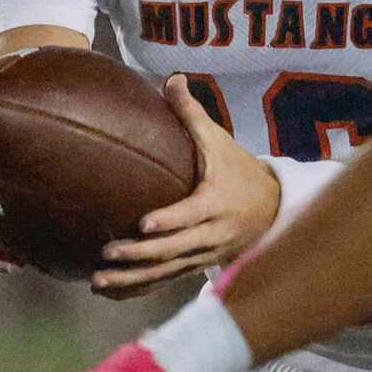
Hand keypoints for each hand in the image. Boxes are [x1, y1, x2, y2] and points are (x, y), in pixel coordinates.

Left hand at [92, 76, 281, 297]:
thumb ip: (192, 114)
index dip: (170, 221)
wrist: (273, 211)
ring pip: (167, 272)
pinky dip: (138, 289)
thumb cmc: (240, 172)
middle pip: (175, 250)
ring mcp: (204, 256)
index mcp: (216, 203)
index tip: (145, 224)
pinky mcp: (196, 267)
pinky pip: (165, 281)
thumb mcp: (220, 142)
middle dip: (142, 255)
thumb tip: (171, 78)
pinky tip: (109, 292)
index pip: (192, 215)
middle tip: (108, 253)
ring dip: (132, 279)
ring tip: (98, 281)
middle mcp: (211, 235)